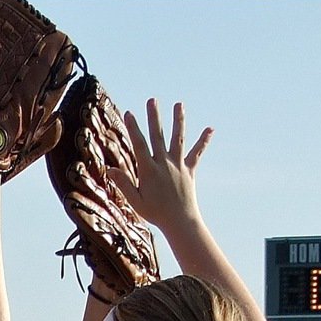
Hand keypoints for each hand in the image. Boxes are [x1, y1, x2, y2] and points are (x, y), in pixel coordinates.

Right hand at [106, 99, 212, 235]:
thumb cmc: (155, 214)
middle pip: (158, 136)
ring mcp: (178, 165)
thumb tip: (110, 170)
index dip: (134, 128)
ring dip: (178, 121)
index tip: (129, 113)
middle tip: (152, 100)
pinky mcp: (189, 170)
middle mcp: (164, 163)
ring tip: (179, 104)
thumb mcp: (135, 201)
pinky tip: (210, 129)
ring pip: (178, 139)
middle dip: (154, 117)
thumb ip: (124, 184)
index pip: (139, 145)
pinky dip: (203, 141)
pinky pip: (197, 153)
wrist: (179, 221)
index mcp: (149, 171)